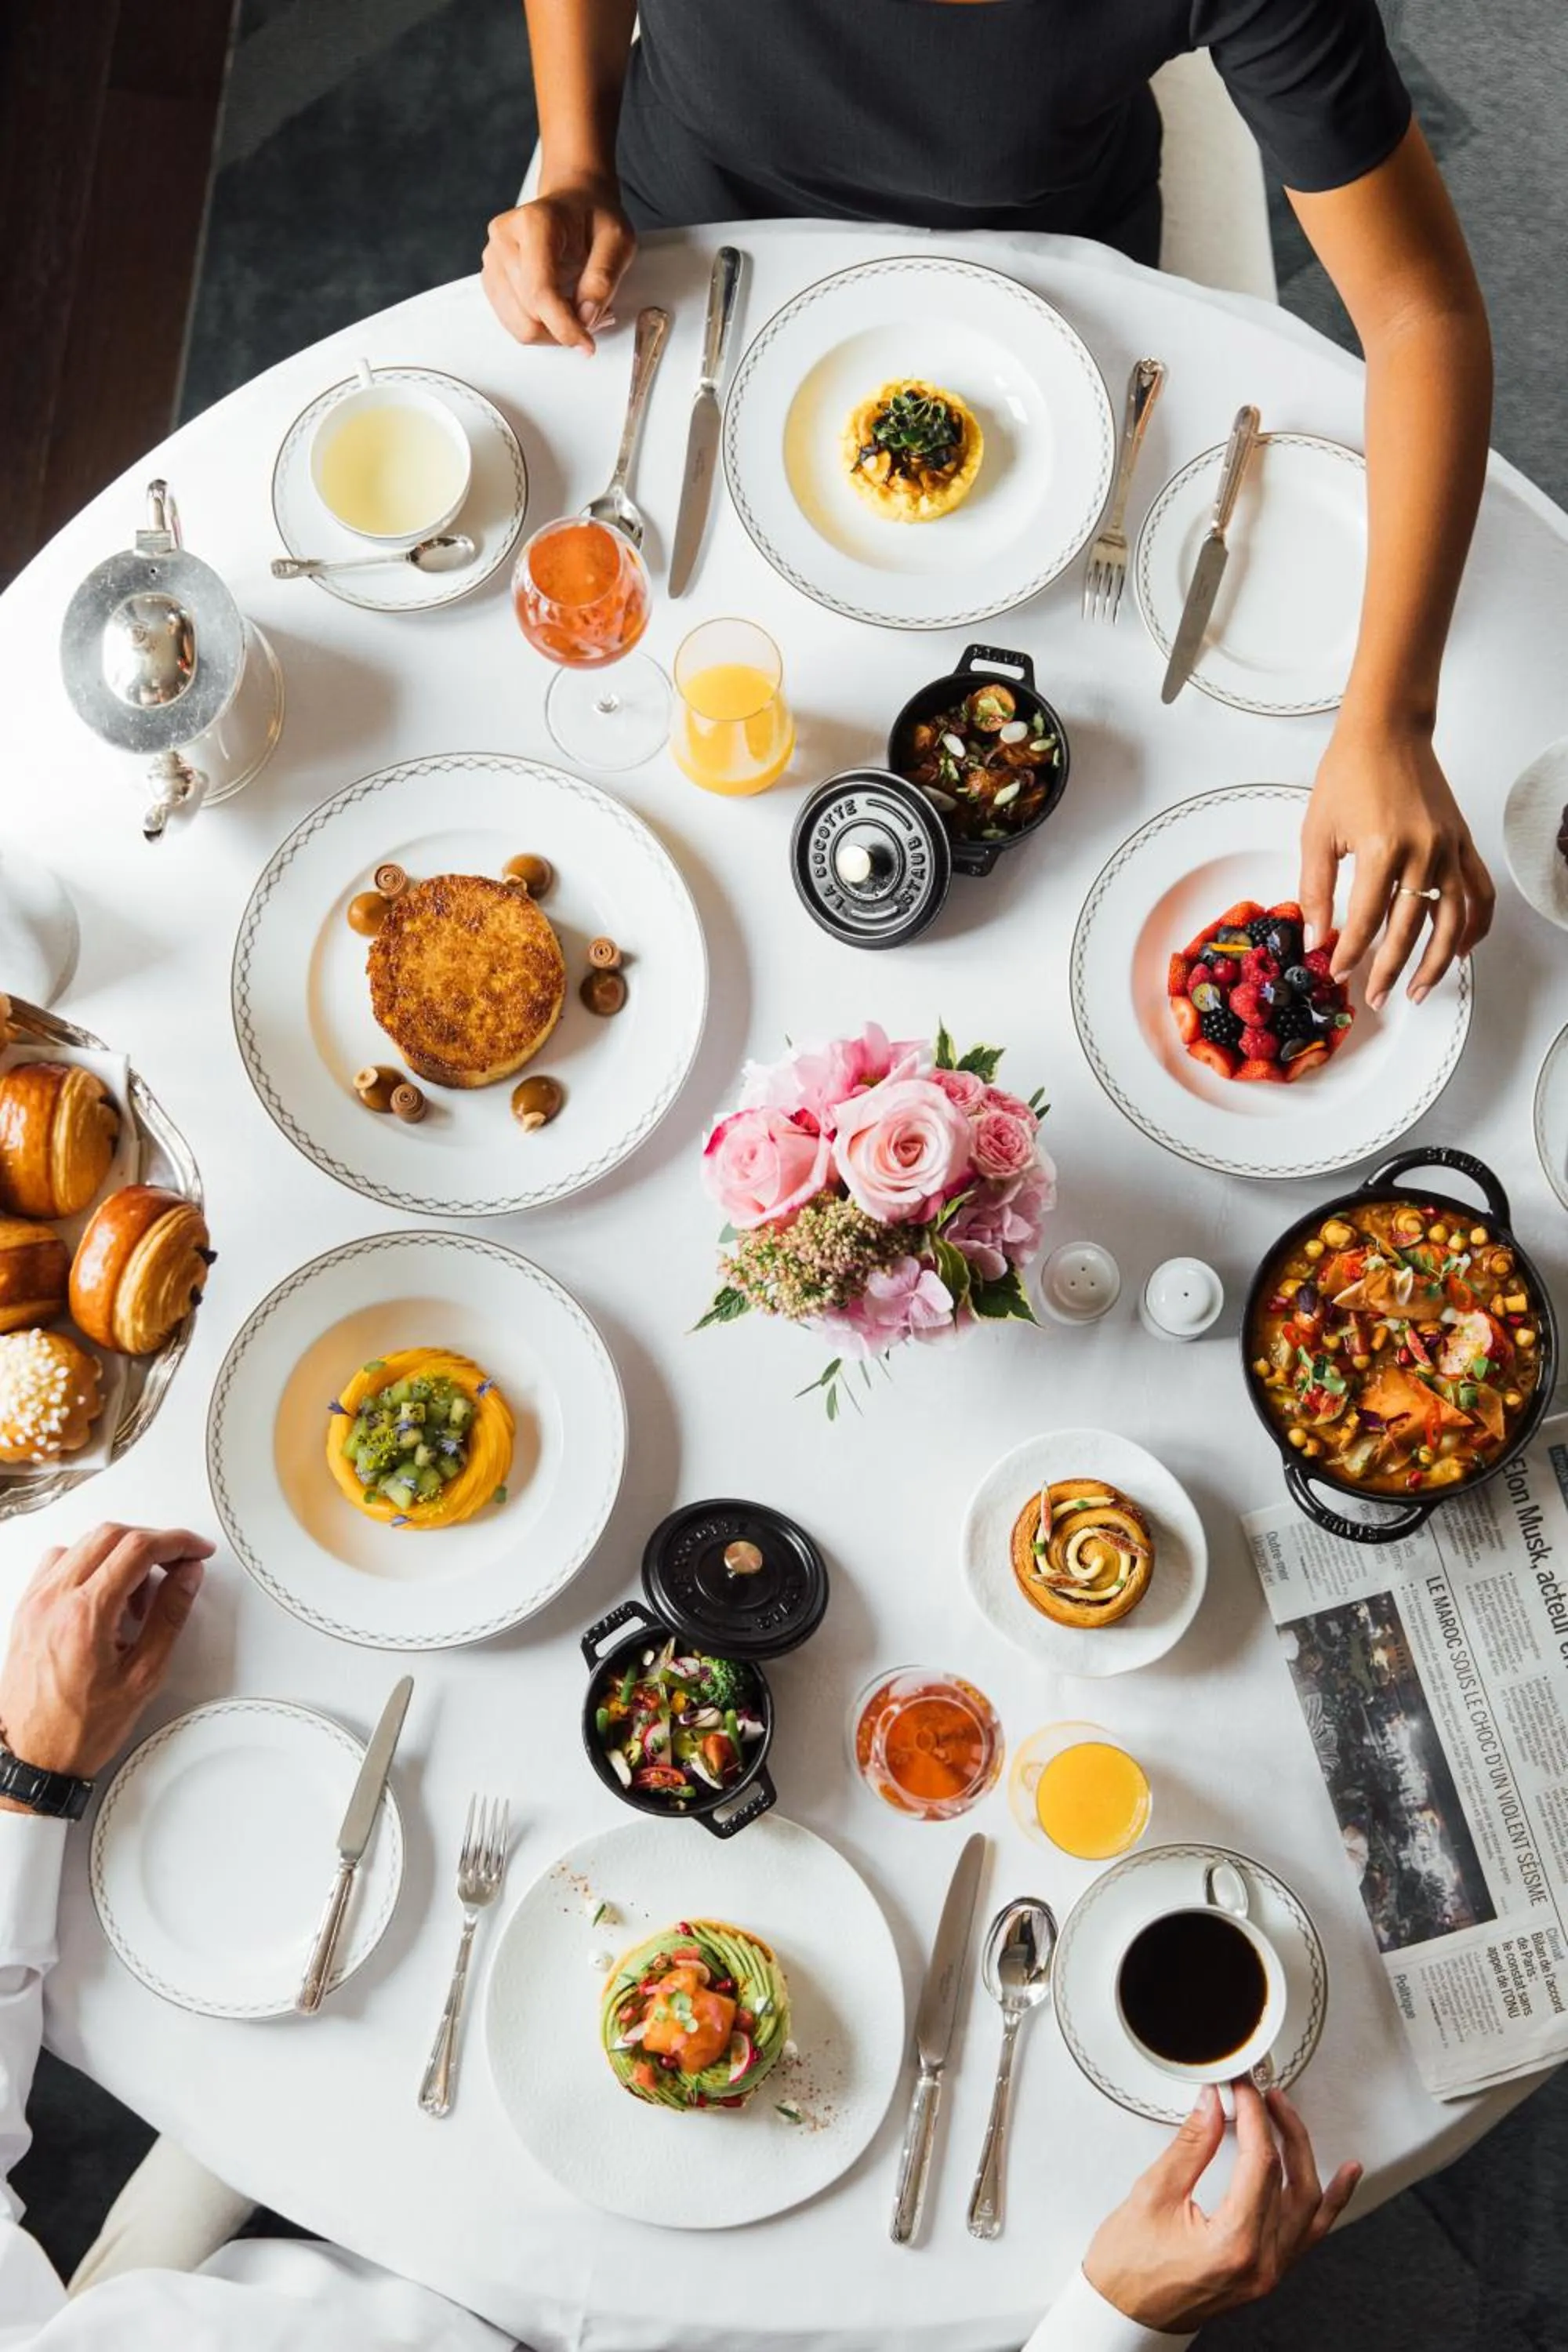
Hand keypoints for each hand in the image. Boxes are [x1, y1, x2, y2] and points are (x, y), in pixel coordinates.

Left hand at [0, 1524, 211, 1784]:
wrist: (32, 1755)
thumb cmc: (78, 1728)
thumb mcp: (142, 1677)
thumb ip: (168, 1617)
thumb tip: (186, 1577)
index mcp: (85, 1615)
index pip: (138, 1548)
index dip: (177, 1541)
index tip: (195, 1550)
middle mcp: (54, 1600)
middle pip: (111, 1535)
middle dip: (152, 1542)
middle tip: (177, 1564)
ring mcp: (35, 1602)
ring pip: (84, 1543)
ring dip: (120, 1554)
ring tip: (138, 1594)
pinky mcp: (26, 1609)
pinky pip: (58, 1562)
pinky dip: (88, 1564)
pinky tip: (103, 1594)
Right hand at [481, 179, 635, 351]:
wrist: (573, 202)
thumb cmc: (594, 218)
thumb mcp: (618, 241)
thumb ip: (603, 278)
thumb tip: (586, 317)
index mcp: (534, 222)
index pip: (540, 291)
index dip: (564, 326)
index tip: (587, 344)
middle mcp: (504, 238)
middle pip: (528, 315)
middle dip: (563, 327)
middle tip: (593, 316)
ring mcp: (492, 258)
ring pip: (519, 326)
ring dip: (552, 331)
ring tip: (578, 310)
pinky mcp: (491, 277)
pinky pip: (514, 323)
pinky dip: (541, 326)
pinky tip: (560, 309)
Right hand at [1083, 2082, 1360, 2334]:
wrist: (1124, 2314)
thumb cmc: (1129, 2270)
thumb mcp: (1153, 2196)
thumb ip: (1190, 2147)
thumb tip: (1213, 2107)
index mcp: (1234, 2245)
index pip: (1260, 2164)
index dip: (1254, 2117)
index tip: (1244, 2091)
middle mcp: (1261, 2264)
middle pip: (1291, 2182)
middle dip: (1280, 2129)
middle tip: (1262, 2096)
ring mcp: (1269, 2273)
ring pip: (1308, 2207)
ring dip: (1303, 2157)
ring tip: (1291, 2120)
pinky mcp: (1266, 2274)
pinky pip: (1309, 2234)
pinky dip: (1328, 2202)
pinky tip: (1343, 2178)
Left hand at [1300, 714, 1493, 1009]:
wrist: (1386, 731)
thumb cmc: (1347, 774)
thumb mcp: (1317, 833)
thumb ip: (1315, 890)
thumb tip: (1316, 936)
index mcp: (1382, 849)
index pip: (1365, 919)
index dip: (1350, 952)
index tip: (1338, 973)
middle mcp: (1424, 852)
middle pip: (1410, 929)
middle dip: (1390, 970)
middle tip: (1375, 997)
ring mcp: (1450, 848)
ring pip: (1453, 920)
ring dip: (1438, 962)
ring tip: (1421, 990)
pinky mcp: (1463, 842)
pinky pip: (1479, 893)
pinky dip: (1474, 926)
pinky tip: (1460, 950)